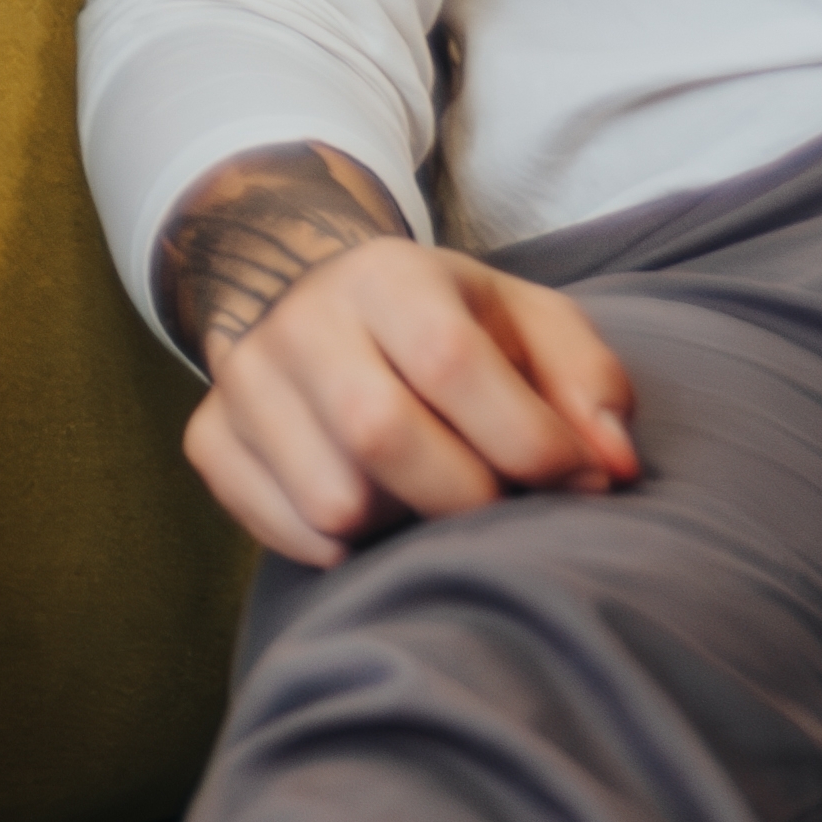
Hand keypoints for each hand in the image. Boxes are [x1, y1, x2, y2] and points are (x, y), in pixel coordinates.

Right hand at [155, 150, 637, 569]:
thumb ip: (588, 383)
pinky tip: (374, 506)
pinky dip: (345, 547)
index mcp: (388, 274)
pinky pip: (285, 533)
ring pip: (333, 502)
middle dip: (467, 497)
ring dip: (404, 525)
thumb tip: (612, 466)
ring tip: (428, 494)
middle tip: (500, 501)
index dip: (529, 441)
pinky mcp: (210, 440)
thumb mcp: (530, 324)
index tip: (577, 478)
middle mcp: (301, 320)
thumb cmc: (450, 327)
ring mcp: (244, 382)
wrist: (319, 300)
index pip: (450, 362)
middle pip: (380, 436)